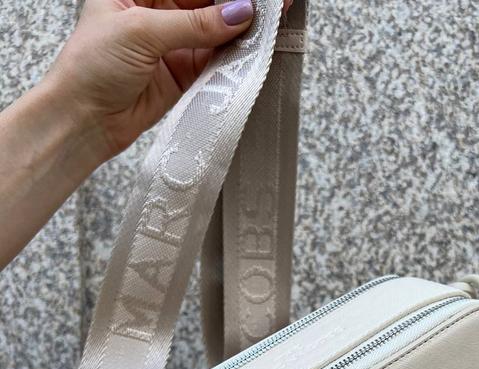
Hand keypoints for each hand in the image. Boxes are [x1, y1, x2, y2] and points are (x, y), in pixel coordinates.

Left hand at [46, 0, 292, 160]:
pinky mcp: (183, 73)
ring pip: (215, 29)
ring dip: (241, 29)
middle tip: (270, 6)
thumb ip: (194, 23)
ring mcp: (172, 42)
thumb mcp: (141, 31)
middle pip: (206, 0)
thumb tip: (240, 12)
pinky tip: (253, 49)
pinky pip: (215, 60)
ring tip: (270, 24)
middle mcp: (157, 10)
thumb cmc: (91, 66)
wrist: (83, 120)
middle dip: (237, 3)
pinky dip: (234, 57)